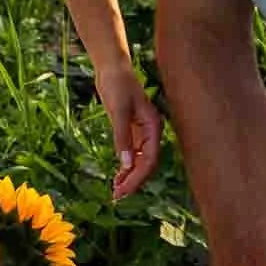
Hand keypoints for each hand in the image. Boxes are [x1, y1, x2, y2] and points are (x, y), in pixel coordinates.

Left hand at [95, 62, 162, 199]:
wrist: (112, 68)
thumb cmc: (118, 85)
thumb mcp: (118, 111)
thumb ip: (123, 138)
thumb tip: (127, 164)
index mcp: (154, 127)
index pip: (150, 160)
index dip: (138, 177)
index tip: (124, 190)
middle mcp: (150, 132)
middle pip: (146, 164)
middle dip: (134, 181)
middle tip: (117, 196)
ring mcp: (141, 132)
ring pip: (139, 161)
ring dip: (129, 176)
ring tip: (116, 191)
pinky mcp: (131, 130)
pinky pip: (132, 153)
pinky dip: (125, 166)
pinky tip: (117, 177)